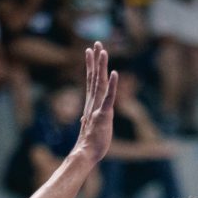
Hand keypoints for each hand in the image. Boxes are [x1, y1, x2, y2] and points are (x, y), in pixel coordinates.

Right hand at [74, 42, 117, 165]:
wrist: (86, 154)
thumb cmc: (89, 144)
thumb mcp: (90, 128)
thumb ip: (87, 120)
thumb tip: (83, 119)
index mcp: (91, 104)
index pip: (91, 81)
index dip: (91, 65)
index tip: (89, 51)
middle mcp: (93, 103)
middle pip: (94, 77)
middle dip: (96, 60)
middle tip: (96, 43)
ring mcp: (97, 108)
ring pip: (100, 83)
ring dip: (102, 66)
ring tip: (103, 51)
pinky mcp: (104, 115)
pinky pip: (109, 97)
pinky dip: (112, 85)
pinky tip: (114, 72)